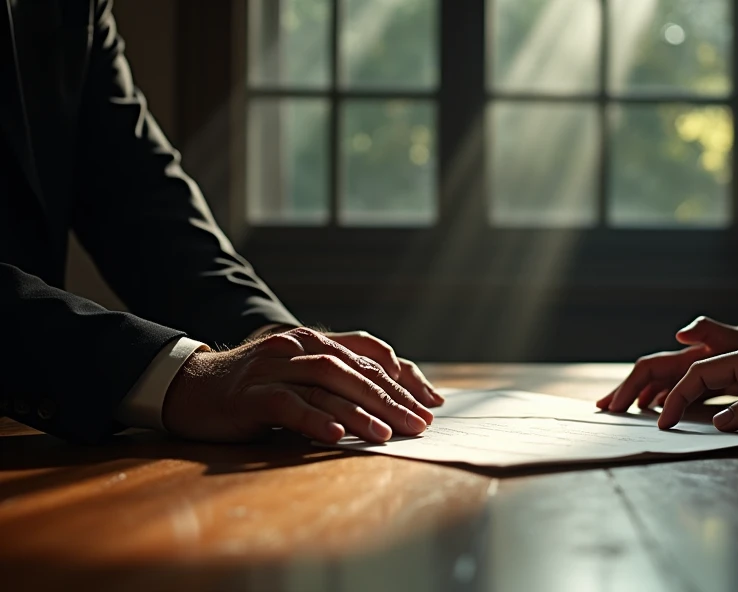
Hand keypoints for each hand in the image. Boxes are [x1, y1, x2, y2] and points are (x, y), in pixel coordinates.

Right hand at [163, 327, 435, 443]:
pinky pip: (288, 405)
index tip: (432, 402)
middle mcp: (296, 347)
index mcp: (313, 340)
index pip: (369, 355)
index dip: (403, 377)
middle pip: (353, 371)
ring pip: (326, 385)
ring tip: (388, 433)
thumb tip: (388, 401)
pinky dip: (315, 419)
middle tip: (420, 424)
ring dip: (361, 411)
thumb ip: (337, 381)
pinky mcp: (251, 395)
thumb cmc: (254, 387)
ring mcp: (273, 369)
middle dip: (391, 399)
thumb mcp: (299, 376)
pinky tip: (337, 435)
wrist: (190, 388)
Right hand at [597, 317, 737, 411]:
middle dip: (624, 390)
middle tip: (603, 409)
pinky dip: (660, 398)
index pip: (652, 370)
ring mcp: (700, 370)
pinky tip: (655, 408)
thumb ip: (714, 332)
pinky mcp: (713, 380)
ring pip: (659, 383)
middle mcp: (691, 360)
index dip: (637, 390)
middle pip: (648, 374)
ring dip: (637, 395)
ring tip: (620, 411)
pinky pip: (677, 389)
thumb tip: (681, 331)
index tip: (629, 414)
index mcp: (693, 353)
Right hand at [657, 332, 737, 430]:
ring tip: (665, 420)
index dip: (677, 396)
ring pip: (715, 395)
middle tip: (652, 420)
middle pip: (699, 380)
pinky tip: (710, 427)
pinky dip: (719, 416)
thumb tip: (720, 423)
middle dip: (669, 395)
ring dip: (689, 405)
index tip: (664, 421)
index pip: (700, 374)